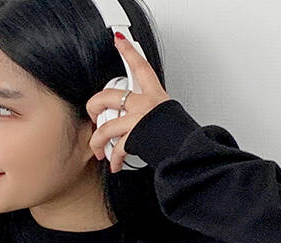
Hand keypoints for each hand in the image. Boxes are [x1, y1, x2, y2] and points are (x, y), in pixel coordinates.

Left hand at [86, 33, 171, 171]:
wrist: (187, 151)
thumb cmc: (180, 137)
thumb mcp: (168, 115)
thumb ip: (152, 112)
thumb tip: (140, 121)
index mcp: (155, 95)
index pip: (141, 66)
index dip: (129, 51)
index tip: (119, 41)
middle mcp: (145, 104)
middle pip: (108, 96)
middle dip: (94, 106)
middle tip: (93, 116)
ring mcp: (138, 120)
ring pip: (105, 127)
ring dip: (97, 142)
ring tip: (99, 150)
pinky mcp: (135, 137)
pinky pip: (116, 148)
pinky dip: (113, 159)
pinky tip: (115, 164)